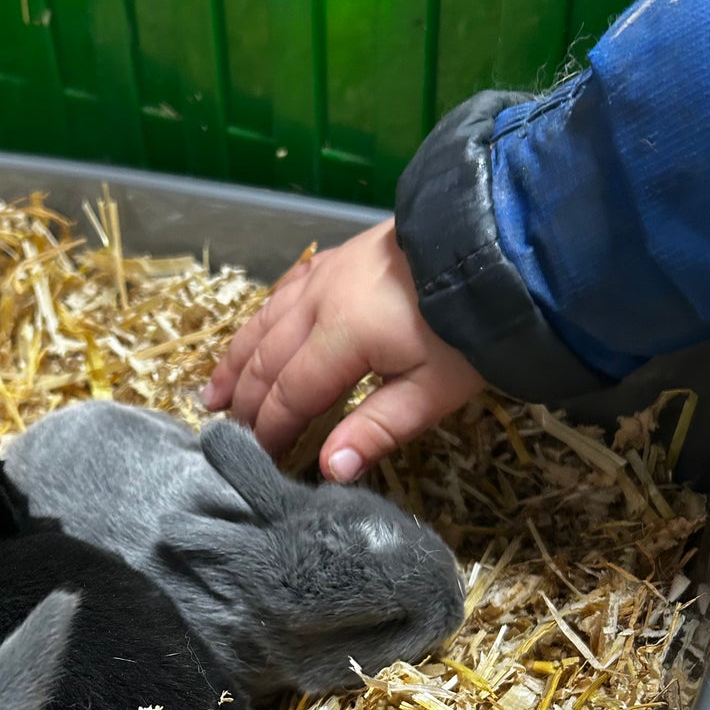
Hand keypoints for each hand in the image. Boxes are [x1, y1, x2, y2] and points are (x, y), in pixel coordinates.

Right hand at [203, 220, 485, 480]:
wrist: (494, 239)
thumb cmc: (469, 326)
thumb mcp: (434, 390)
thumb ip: (378, 429)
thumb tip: (329, 470)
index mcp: (340, 338)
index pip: (289, 396)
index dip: (270, 431)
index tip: (258, 461)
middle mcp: (318, 303)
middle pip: (266, 360)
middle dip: (245, 402)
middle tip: (227, 436)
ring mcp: (326, 274)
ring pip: (264, 322)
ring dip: (236, 362)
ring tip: (214, 394)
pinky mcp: (339, 256)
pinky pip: (283, 291)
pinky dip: (261, 320)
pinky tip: (255, 331)